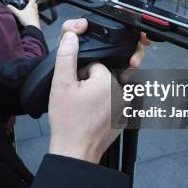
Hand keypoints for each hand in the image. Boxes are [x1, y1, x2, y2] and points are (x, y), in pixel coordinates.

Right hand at [7, 0, 40, 29]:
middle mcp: (35, 9)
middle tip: (23, 2)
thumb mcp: (18, 14)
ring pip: (34, 8)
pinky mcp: (36, 19)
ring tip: (24, 9)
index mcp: (31, 6)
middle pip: (33, 2)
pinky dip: (30, 13)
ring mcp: (36, 14)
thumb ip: (13, 9)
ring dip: (30, 7)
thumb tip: (8, 5)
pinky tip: (26, 16)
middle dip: (28, 1)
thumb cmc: (27, 20)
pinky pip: (34, 13)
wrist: (33, 29)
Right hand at [47, 19, 148, 162]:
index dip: (80, 74)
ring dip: (96, 96)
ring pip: (108, 90)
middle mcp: (123, 92)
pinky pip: (113, 104)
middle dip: (89, 84)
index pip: (95, 65)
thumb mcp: (61, 84)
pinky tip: (91, 117)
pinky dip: (103, 108)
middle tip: (77, 101)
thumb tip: (72, 36)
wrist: (75, 151)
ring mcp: (126, 107)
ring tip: (83, 111)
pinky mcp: (125, 119)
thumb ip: (67, 56)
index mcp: (109, 80)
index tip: (73, 89)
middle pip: (103, 76)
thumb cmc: (68, 122)